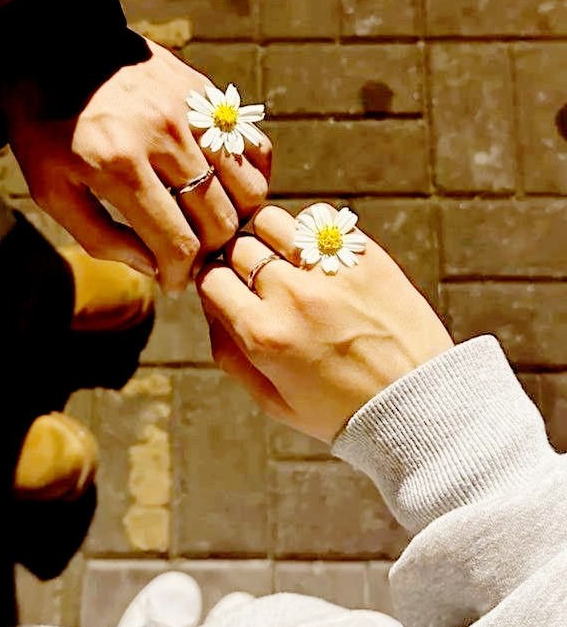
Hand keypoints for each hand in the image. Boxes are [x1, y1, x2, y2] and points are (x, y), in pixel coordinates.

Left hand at [2, 38, 271, 293]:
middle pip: (219, 219)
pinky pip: (252, 143)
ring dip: (235, 217)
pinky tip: (228, 186)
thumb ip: (98, 235)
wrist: (53, 42)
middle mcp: (165, 137)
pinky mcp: (205, 92)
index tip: (174, 282)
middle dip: (209, 252)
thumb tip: (150, 266)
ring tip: (210, 223)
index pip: (178, 242)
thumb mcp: (49, 186)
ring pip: (247, 185)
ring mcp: (191, 110)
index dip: (181, 274)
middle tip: (192, 256)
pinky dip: (252, 173)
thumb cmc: (45, 121)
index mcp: (120, 165)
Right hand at [196, 204, 452, 442]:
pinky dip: (310, 230)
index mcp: (263, 335)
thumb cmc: (342, 409)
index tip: (226, 289)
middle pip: (237, 246)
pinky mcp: (364, 254)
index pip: (210, 278)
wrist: (417, 405)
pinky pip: (318, 218)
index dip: (213, 282)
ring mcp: (329, 270)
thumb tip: (212, 307)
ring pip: (271, 222)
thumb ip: (229, 353)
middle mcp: (292, 296)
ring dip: (269, 238)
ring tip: (285, 259)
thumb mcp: (272, 401)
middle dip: (238, 260)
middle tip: (257, 278)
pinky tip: (317, 254)